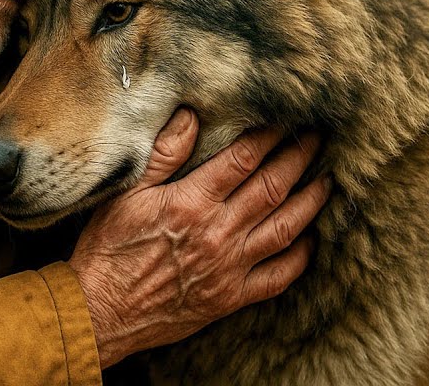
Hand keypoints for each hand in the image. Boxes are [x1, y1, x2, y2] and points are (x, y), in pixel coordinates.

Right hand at [67, 109, 329, 367]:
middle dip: (300, 158)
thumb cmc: (108, 249)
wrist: (101, 312)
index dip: (270, 135)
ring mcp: (229, 268)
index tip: (287, 118)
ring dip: (311, 202)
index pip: (243, 159)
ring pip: (285, 229)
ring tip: (328, 181)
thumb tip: (190, 116)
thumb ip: (162, 154)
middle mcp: (218, 232)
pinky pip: (278, 277)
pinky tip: (311, 240)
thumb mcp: (125, 194)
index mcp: (191, 202)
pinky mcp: (231, 297)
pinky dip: (300, 257)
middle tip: (320, 138)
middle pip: (272, 188)